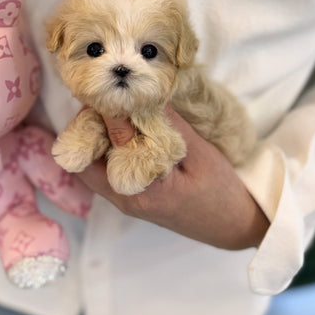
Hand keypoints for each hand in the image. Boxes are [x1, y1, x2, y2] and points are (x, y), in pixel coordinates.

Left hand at [77, 107, 268, 249]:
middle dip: (90, 125)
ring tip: (115, 110)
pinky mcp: (128, 197)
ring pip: (89, 165)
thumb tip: (142, 93)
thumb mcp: (198, 152)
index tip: (110, 89)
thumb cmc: (220, 190)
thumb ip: (166, 125)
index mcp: (142, 188)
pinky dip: (105, 147)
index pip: (106, 144)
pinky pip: (103, 170)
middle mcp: (124, 197)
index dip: (103, 113)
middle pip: (83, 159)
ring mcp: (123, 200)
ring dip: (96, 136)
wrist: (232, 225)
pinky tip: (123, 130)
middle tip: (109, 98)